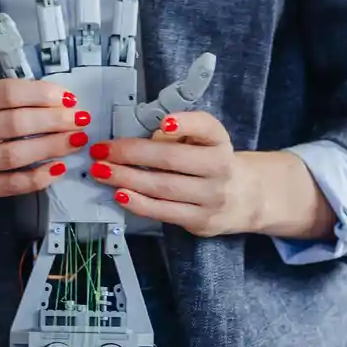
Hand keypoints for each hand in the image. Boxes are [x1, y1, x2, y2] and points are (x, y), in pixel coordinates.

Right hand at [0, 79, 85, 219]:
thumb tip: (52, 99)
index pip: (7, 93)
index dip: (42, 94)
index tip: (67, 97)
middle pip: (15, 123)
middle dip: (53, 120)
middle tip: (79, 120)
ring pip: (16, 155)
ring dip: (52, 147)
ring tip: (75, 141)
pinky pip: (11, 184)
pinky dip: (38, 177)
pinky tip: (58, 169)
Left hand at [92, 112, 333, 240]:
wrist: (245, 197)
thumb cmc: (213, 161)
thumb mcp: (206, 139)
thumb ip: (183, 132)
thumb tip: (150, 136)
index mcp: (219, 142)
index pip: (205, 127)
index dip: (184, 125)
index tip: (162, 124)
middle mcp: (220, 169)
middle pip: (172, 160)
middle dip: (132, 154)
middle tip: (101, 151)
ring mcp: (211, 198)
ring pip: (163, 188)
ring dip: (126, 179)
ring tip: (101, 172)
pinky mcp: (200, 221)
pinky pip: (164, 212)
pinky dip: (138, 203)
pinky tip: (119, 194)